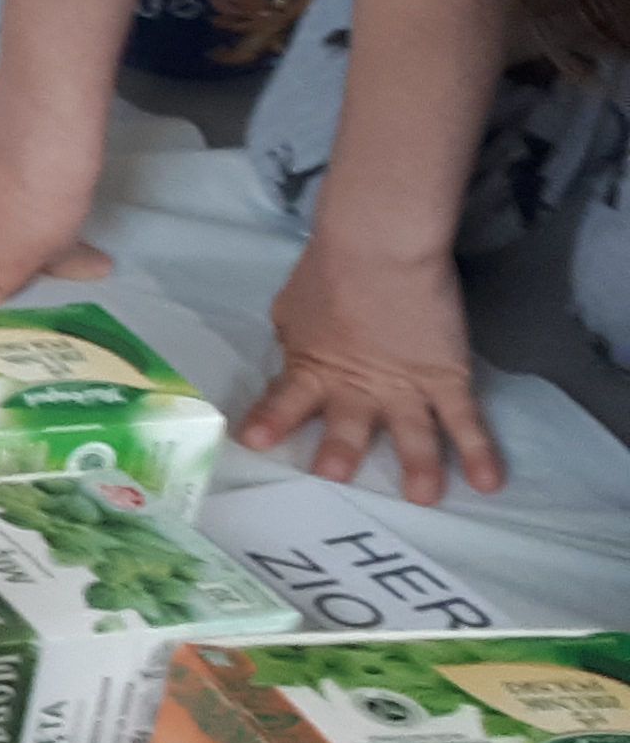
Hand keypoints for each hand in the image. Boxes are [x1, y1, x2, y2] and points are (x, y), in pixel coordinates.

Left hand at [242, 230, 502, 501]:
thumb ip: (297, 338)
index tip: (253, 443)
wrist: (380, 243)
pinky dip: (479, 453)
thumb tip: (296, 352)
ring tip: (422, 498)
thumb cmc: (331, 266)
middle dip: (340, 454)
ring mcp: (405, 386)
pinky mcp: (447, 377)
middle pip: (346, 428)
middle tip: (332, 475)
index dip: (270, 423)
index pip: (284, 401)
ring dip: (418, 468)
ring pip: (412, 436)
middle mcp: (357, 386)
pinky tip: (489, 483)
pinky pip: (465, 422)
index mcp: (313, 366)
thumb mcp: (295, 307)